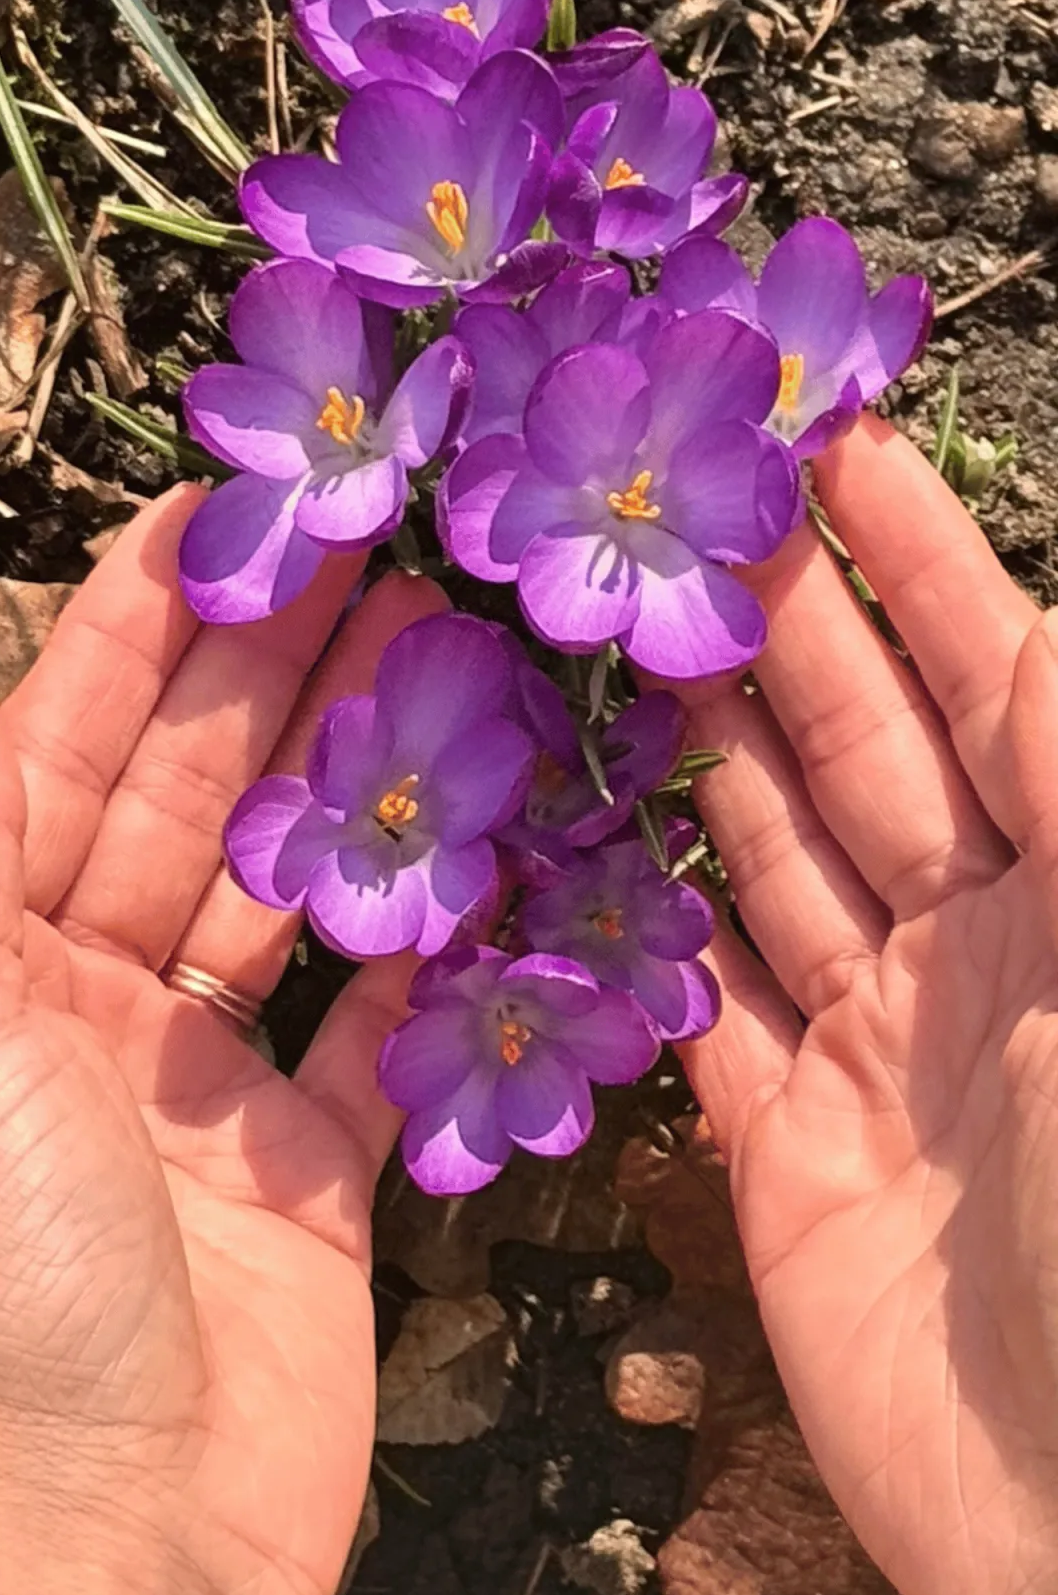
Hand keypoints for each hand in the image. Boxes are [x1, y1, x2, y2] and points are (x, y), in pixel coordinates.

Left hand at [0, 487, 444, 1594]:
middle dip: (280, 671)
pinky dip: (426, 934)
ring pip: (296, 888)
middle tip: (377, 554)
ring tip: (448, 655)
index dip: (138, 624)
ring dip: (365, 776)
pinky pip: (376, 1017)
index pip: (66, 747)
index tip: (221, 516)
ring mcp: (211, 1083)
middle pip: (196, 797)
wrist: (123, 1542)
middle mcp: (92, 1004)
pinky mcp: (318, 1162)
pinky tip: (484, 837)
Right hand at [680, 414, 1057, 1594]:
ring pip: (768, 854)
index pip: (1000, 679)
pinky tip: (582, 831)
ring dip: (704, 744)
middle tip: (689, 504)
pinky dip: (642, 920)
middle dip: (789, 622)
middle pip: (866, 748)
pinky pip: (695, 1005)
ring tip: (627, 628)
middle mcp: (987, 949)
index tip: (837, 444)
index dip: (921, 559)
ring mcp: (877, 1047)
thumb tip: (1047, 640)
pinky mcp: (779, 1150)